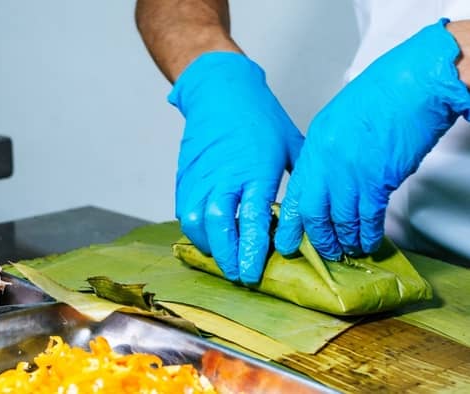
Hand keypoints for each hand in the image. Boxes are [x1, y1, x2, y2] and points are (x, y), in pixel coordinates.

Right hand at [171, 52, 302, 282]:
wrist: (220, 90)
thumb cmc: (259, 116)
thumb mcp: (290, 145)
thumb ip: (300, 180)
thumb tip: (313, 209)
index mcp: (255, 171)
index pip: (252, 220)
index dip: (252, 250)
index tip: (254, 272)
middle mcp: (224, 177)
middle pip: (218, 226)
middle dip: (227, 256)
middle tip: (239, 275)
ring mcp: (201, 176)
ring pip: (195, 221)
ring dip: (208, 246)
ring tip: (223, 259)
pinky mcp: (185, 175)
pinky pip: (183, 209)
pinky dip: (194, 228)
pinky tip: (207, 236)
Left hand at [275, 19, 469, 259]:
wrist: (415, 83)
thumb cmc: (383, 93)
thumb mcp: (339, 120)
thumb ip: (328, 151)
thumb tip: (327, 177)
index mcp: (315, 144)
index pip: (296, 191)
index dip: (290, 220)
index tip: (286, 239)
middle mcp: (327, 161)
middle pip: (312, 211)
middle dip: (317, 237)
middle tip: (323, 251)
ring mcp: (350, 172)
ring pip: (340, 219)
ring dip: (345, 240)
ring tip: (348, 250)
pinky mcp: (378, 181)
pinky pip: (367, 217)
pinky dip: (368, 233)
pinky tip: (369, 241)